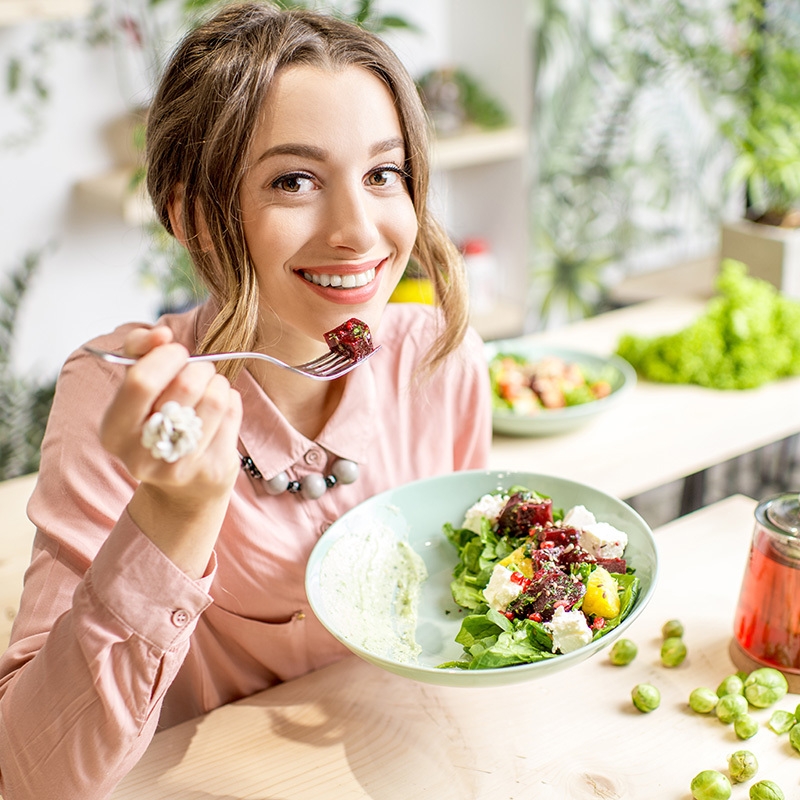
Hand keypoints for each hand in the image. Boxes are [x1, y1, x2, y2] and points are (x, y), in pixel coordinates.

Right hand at [99, 326, 242, 575]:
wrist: (181, 490)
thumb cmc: (157, 423)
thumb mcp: (136, 390)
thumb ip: (139, 351)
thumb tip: (160, 334)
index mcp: (114, 432)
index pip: (141, 381)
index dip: (166, 357)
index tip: (176, 351)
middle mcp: (142, 455)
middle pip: (186, 386)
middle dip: (198, 368)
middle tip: (198, 372)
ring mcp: (180, 467)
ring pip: (215, 398)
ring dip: (217, 382)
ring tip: (210, 388)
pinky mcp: (213, 469)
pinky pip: (233, 412)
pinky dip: (231, 400)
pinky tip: (220, 409)